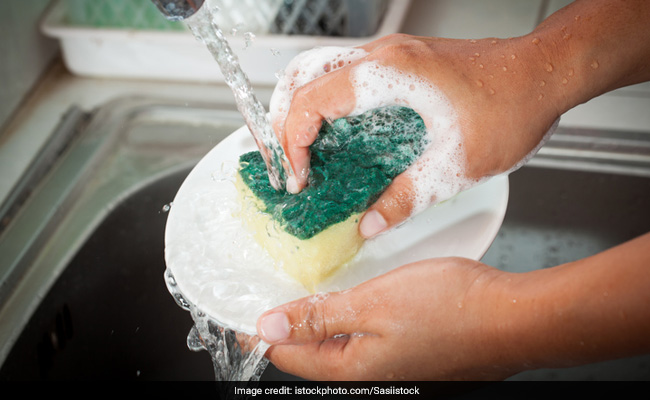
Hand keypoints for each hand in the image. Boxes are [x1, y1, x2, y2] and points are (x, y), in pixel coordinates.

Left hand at [256, 233, 649, 380]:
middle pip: (310, 354)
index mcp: (353, 369)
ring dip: (313, 320)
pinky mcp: (406, 349)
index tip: (238, 314)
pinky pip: (360, 336)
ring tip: (298, 292)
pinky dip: (342, 316)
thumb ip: (319, 318)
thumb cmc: (451, 309)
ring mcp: (389, 364)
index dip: (260, 333)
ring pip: (335, 344)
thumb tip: (270, 328)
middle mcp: (368, 374)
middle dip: (283, 327)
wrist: (510, 316)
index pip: (288, 357)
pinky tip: (343, 295)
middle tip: (266, 296)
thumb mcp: (373, 305)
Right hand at [271, 33, 562, 237]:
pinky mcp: (403, 61)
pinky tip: (340, 133)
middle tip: (288, 161)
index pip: (309, 102)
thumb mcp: (456, 166)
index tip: (300, 177)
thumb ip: (406, 198)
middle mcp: (382, 56)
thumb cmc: (511, 107)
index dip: (292, 143)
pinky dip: (327, 101)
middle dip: (283, 120)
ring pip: (319, 69)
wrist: (546, 72)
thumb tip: (369, 223)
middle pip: (301, 76)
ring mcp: (391, 54)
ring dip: (302, 107)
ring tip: (303, 148)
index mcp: (386, 76)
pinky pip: (345, 73)